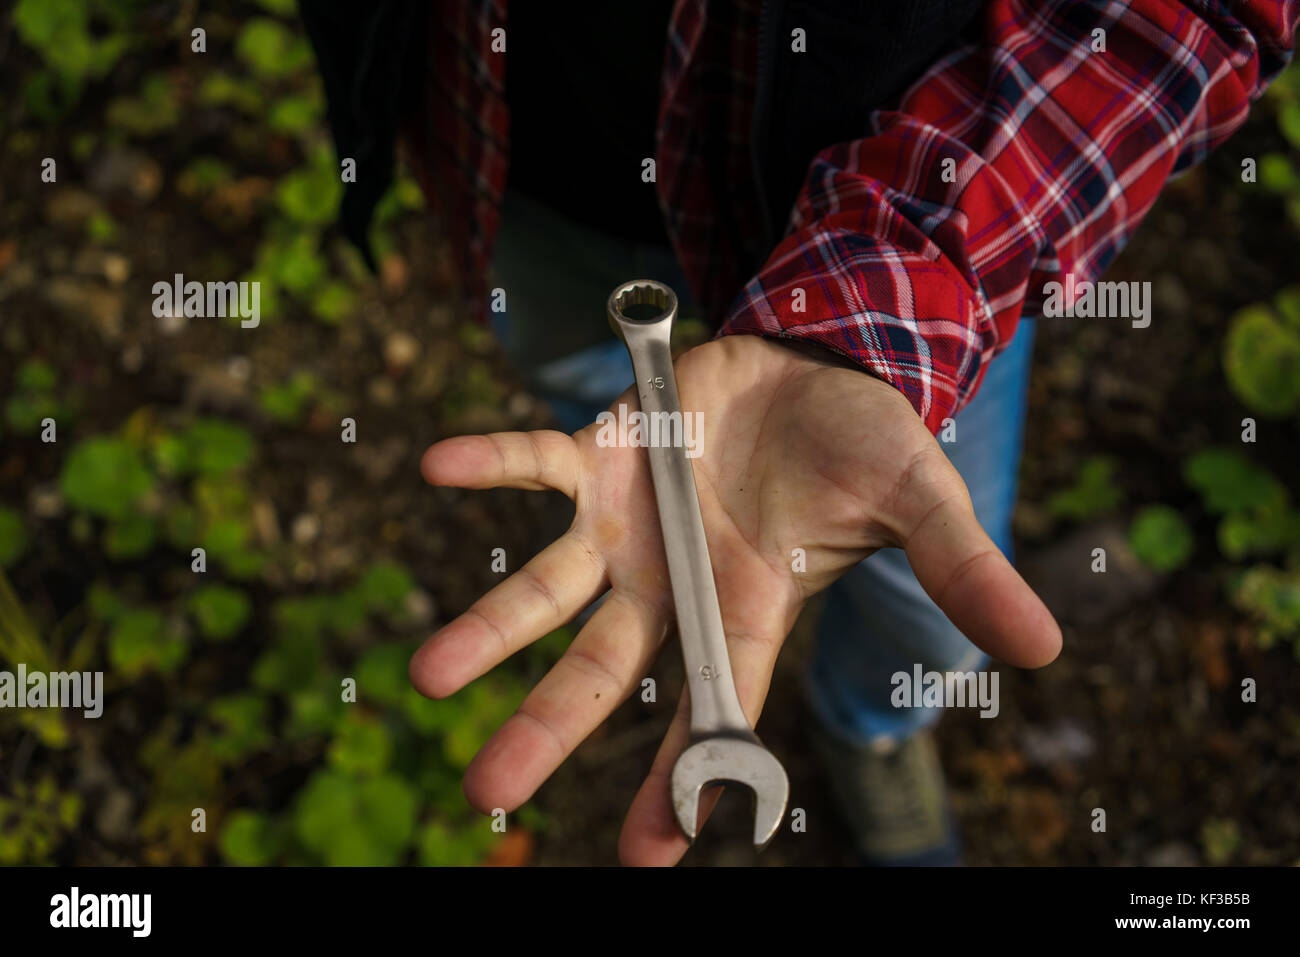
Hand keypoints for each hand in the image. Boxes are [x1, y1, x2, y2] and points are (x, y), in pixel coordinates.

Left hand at [409, 333, 1060, 864]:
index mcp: (745, 609)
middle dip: (545, 729)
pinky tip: (438, 467)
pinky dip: (491, 461)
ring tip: (426, 674)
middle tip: (486, 794)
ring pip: (548, 586)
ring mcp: (626, 523)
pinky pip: (534, 459)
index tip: (643, 856)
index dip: (675, 784)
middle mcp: (671, 583)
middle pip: (601, 670)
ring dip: (488, 624)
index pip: (707, 710)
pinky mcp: (600, 452)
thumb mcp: (921, 504)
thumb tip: (1050, 649)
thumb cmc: (864, 448)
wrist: (815, 367)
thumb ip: (961, 573)